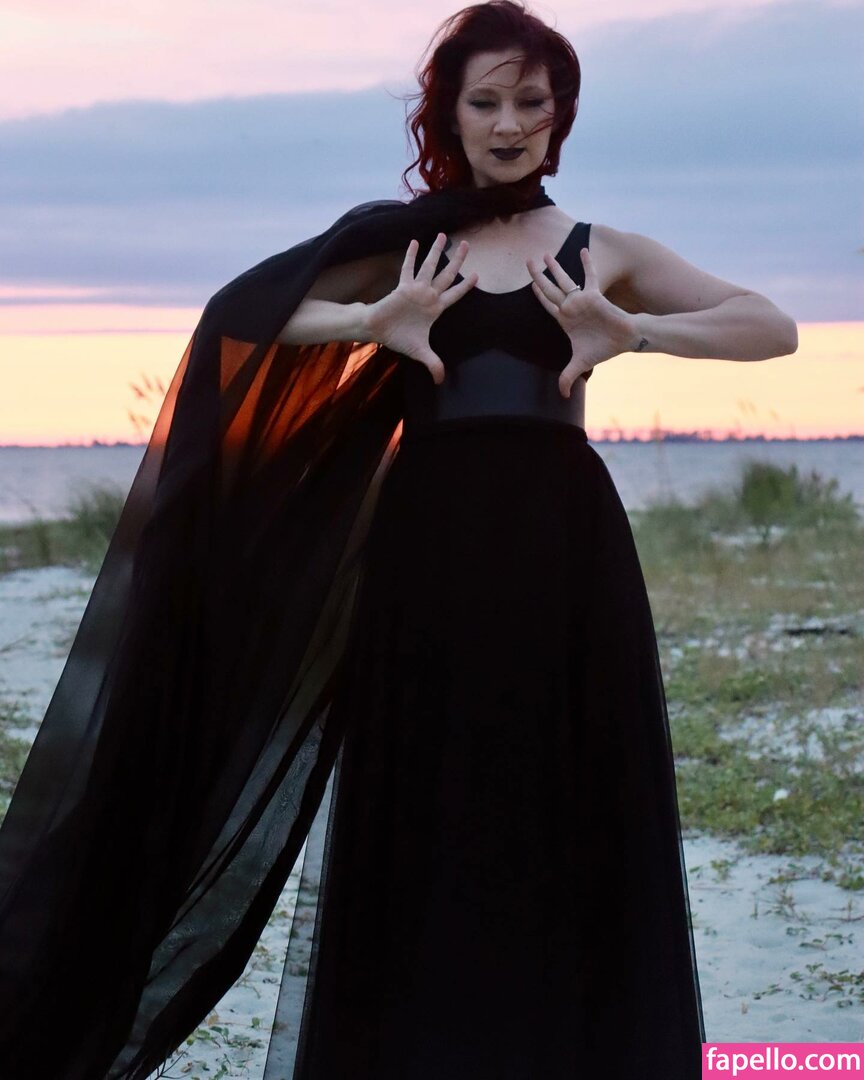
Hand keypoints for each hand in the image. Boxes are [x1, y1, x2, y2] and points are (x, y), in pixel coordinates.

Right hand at [362, 233, 476, 383]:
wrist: (379, 332)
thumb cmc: (399, 338)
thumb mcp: (421, 352)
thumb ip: (433, 364)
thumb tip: (440, 381)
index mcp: (436, 309)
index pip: (455, 295)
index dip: (466, 286)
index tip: (477, 275)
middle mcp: (429, 295)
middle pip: (448, 274)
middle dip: (458, 260)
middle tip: (467, 245)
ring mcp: (416, 289)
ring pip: (430, 266)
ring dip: (437, 251)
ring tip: (444, 235)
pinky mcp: (403, 287)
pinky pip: (408, 268)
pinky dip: (411, 255)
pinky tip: (416, 242)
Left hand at [528, 247, 635, 398]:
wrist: (624, 340)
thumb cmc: (603, 348)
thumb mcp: (580, 364)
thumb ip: (568, 377)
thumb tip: (563, 395)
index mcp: (565, 320)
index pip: (547, 305)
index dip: (538, 296)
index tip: (530, 285)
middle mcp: (571, 307)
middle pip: (548, 289)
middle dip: (536, 276)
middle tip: (526, 261)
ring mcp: (581, 299)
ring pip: (563, 280)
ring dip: (553, 267)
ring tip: (543, 253)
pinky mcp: (594, 295)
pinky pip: (589, 276)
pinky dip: (586, 263)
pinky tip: (582, 249)